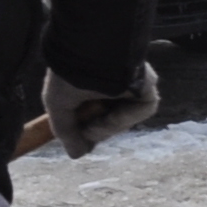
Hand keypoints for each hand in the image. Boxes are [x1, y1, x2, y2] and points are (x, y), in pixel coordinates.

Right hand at [43, 61, 159, 158]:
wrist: (89, 52)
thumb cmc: (70, 72)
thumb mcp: (58, 104)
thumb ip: (66, 131)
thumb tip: (75, 155)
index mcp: (95, 85)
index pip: (97, 117)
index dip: (89, 131)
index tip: (79, 141)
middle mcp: (116, 86)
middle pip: (111, 122)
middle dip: (97, 130)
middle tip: (84, 131)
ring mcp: (134, 87)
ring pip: (124, 120)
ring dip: (106, 126)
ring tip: (92, 119)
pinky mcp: (148, 87)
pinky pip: (140, 111)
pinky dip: (123, 117)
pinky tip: (108, 113)